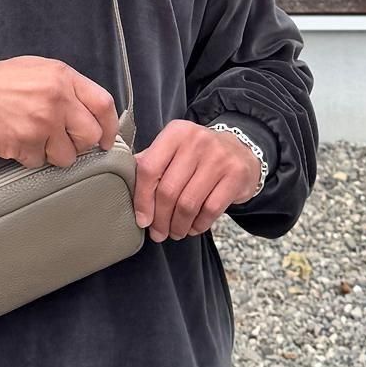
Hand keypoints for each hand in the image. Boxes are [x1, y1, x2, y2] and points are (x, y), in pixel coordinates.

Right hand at [0, 56, 118, 167]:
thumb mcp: (38, 70)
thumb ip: (67, 87)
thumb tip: (91, 114)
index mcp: (63, 77)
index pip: (103, 105)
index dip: (109, 126)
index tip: (106, 140)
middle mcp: (57, 99)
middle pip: (90, 135)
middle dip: (80, 144)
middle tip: (64, 141)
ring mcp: (41, 123)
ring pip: (67, 156)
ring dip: (53, 154)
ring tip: (35, 139)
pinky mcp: (25, 143)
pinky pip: (39, 162)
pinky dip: (29, 157)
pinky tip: (17, 141)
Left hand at [133, 119, 261, 242]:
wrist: (241, 150)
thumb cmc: (197, 155)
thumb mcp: (173, 149)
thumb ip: (150, 163)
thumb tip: (124, 188)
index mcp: (175, 133)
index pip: (149, 169)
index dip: (142, 199)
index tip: (142, 219)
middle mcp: (196, 141)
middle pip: (168, 190)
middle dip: (160, 218)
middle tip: (158, 233)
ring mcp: (218, 157)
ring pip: (188, 203)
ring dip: (178, 225)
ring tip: (174, 232)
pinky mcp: (235, 175)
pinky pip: (210, 209)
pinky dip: (198, 224)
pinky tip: (193, 228)